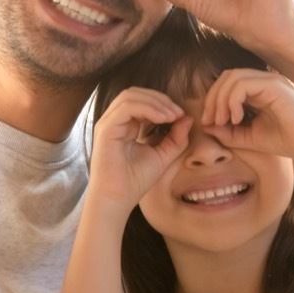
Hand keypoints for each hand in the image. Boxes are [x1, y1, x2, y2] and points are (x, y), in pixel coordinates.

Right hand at [89, 88, 188, 211]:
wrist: (117, 200)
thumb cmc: (135, 181)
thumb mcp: (163, 156)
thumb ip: (176, 138)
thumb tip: (187, 118)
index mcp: (124, 125)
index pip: (141, 100)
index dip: (162, 103)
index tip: (181, 115)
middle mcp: (114, 121)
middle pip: (135, 93)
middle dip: (160, 99)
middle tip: (178, 112)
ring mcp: (108, 123)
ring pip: (130, 96)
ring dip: (155, 102)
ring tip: (172, 115)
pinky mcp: (106, 129)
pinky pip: (127, 107)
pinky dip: (147, 108)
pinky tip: (163, 118)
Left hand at [201, 68, 293, 164]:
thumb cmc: (287, 142)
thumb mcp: (249, 138)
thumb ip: (228, 131)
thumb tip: (206, 125)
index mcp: (259, 90)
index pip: (228, 83)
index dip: (213, 100)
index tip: (209, 123)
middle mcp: (264, 81)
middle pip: (227, 76)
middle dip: (213, 98)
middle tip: (210, 121)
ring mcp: (270, 80)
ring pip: (232, 77)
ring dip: (220, 100)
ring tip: (222, 121)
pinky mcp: (274, 85)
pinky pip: (242, 85)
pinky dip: (232, 101)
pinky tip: (236, 119)